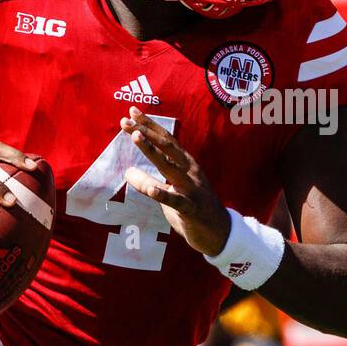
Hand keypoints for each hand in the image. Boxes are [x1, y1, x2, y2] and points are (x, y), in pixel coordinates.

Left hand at [120, 107, 230, 255]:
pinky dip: (164, 194)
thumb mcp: (170, 193)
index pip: (166, 140)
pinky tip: (151, 190)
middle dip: (146, 132)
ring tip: (135, 137)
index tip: (132, 111)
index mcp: (187, 164)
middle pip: (167, 146)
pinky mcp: (192, 210)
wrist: (220, 234)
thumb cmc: (193, 210)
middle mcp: (190, 171)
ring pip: (170, 166)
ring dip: (152, 151)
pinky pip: (176, 201)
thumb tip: (127, 171)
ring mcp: (192, 189)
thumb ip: (150, 181)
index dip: (149, 125)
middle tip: (126, 120)